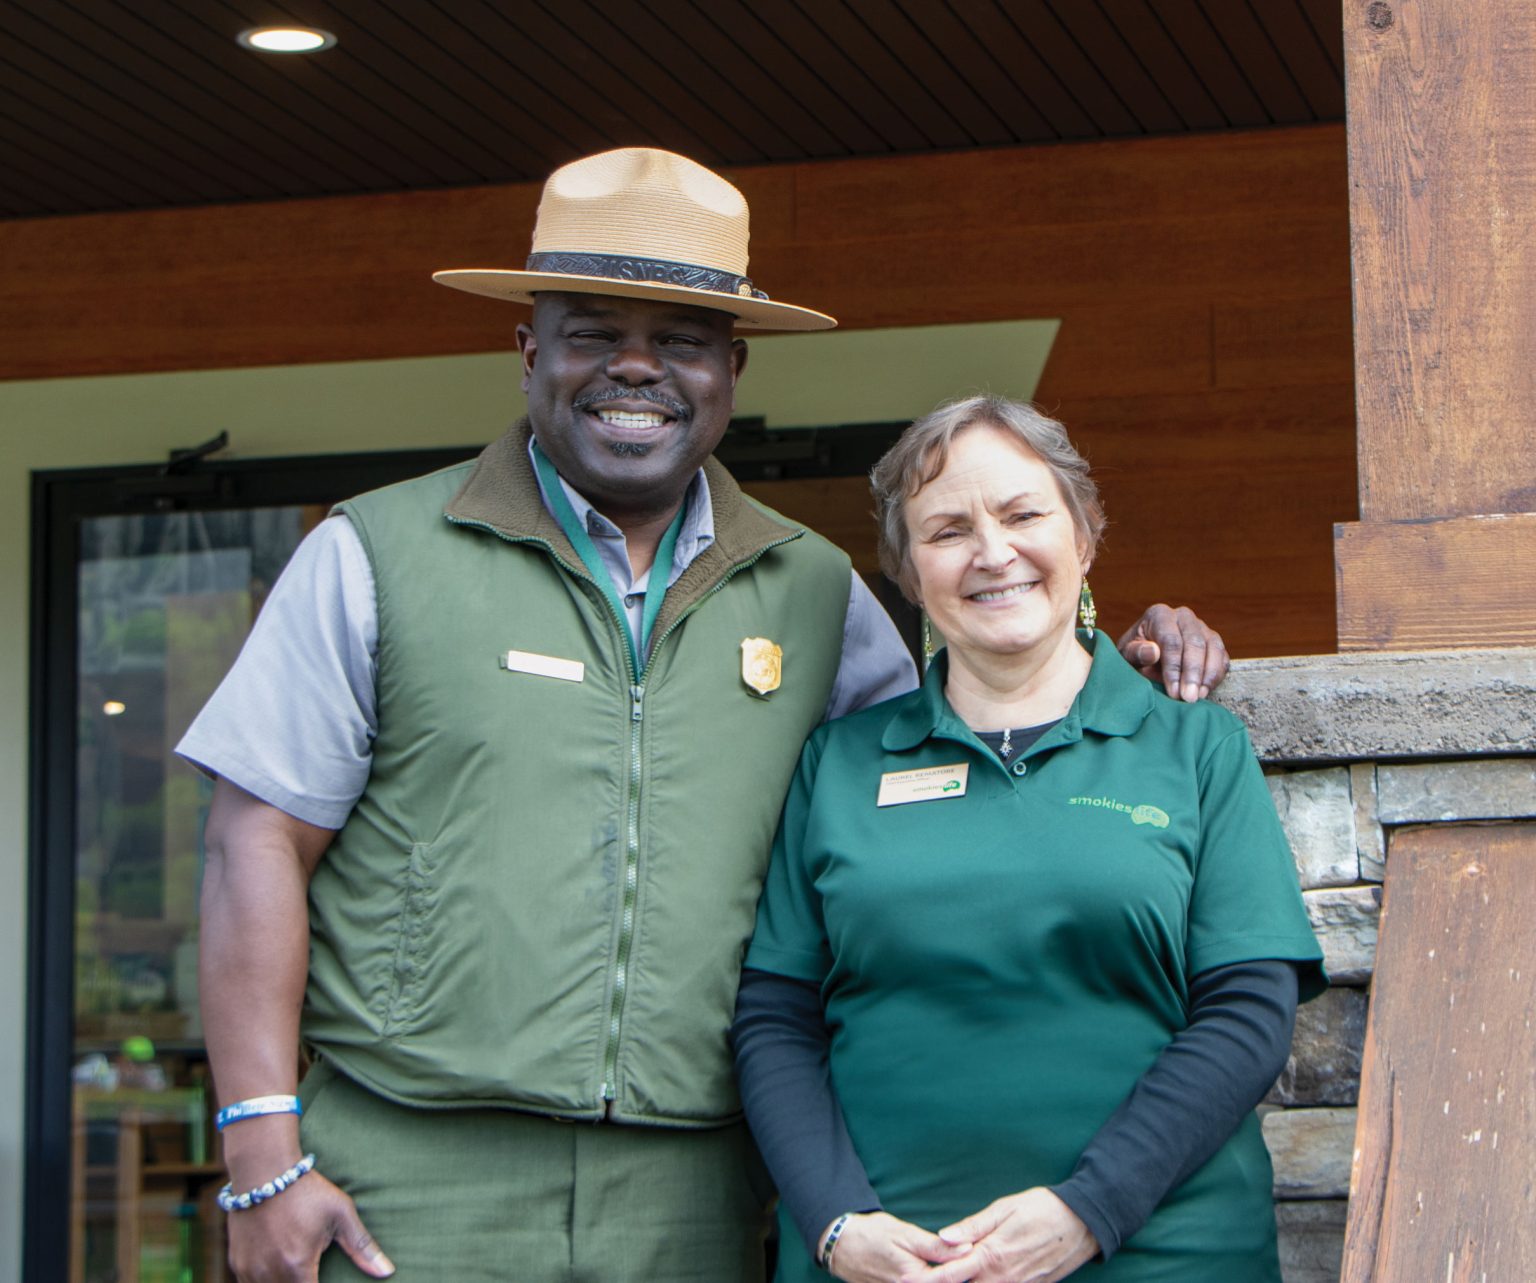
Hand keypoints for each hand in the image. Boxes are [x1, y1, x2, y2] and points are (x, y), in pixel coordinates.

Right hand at [226, 1172, 393, 1280]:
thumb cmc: (307, 1190)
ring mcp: (248, 1271)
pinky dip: (265, 1282)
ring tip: (298, 1268)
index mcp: (297, 1266)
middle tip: (312, 1270)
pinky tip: (279, 1270)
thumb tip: (388, 1272)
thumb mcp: (341, 1214)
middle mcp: (268, 1275)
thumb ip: (362, 1247)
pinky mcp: (236, 1263)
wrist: (263, 1169)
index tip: (326, 1278)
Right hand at [822, 1211, 968, 1282]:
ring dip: (945, 1279)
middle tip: (969, 1263)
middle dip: (957, 1275)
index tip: (981, 1259)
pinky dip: (928, 1280)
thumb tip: (967, 1248)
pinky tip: (934, 1271)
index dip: (969, 1270)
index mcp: (916, 1278)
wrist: (841, 1245)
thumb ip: (936, 1247)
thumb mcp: (905, 1234)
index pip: (953, 1279)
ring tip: (957, 1270)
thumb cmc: (873, 1234)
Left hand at [907, 1188, 1097, 1282]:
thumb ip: (972, 1227)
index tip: (907, 1281)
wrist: (1083, 1224)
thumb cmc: (1041, 1209)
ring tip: (943, 1278)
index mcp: (991, 1256)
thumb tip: (942, 1238)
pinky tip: (980, 1280)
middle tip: (916, 1281)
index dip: (928, 1280)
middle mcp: (1003, 1279)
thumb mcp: (1003, 1209)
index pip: (951, 1275)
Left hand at [1117, 604, 1227, 701]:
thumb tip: (1153, 652)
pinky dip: (1217, 675)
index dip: (1174, 667)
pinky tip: (1207, 691)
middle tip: (1188, 698)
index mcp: (1160, 615)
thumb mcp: (1126, 655)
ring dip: (1208, 675)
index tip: (1174, 691)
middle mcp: (1184, 616)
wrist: (1144, 657)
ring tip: (1199, 697)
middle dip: (1192, 673)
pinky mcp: (1214, 642)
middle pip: (1194, 643)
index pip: (1171, 641)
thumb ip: (1136, 653)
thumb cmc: (1133, 656)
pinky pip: (1222, 657)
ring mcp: (1202, 628)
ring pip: (1213, 648)